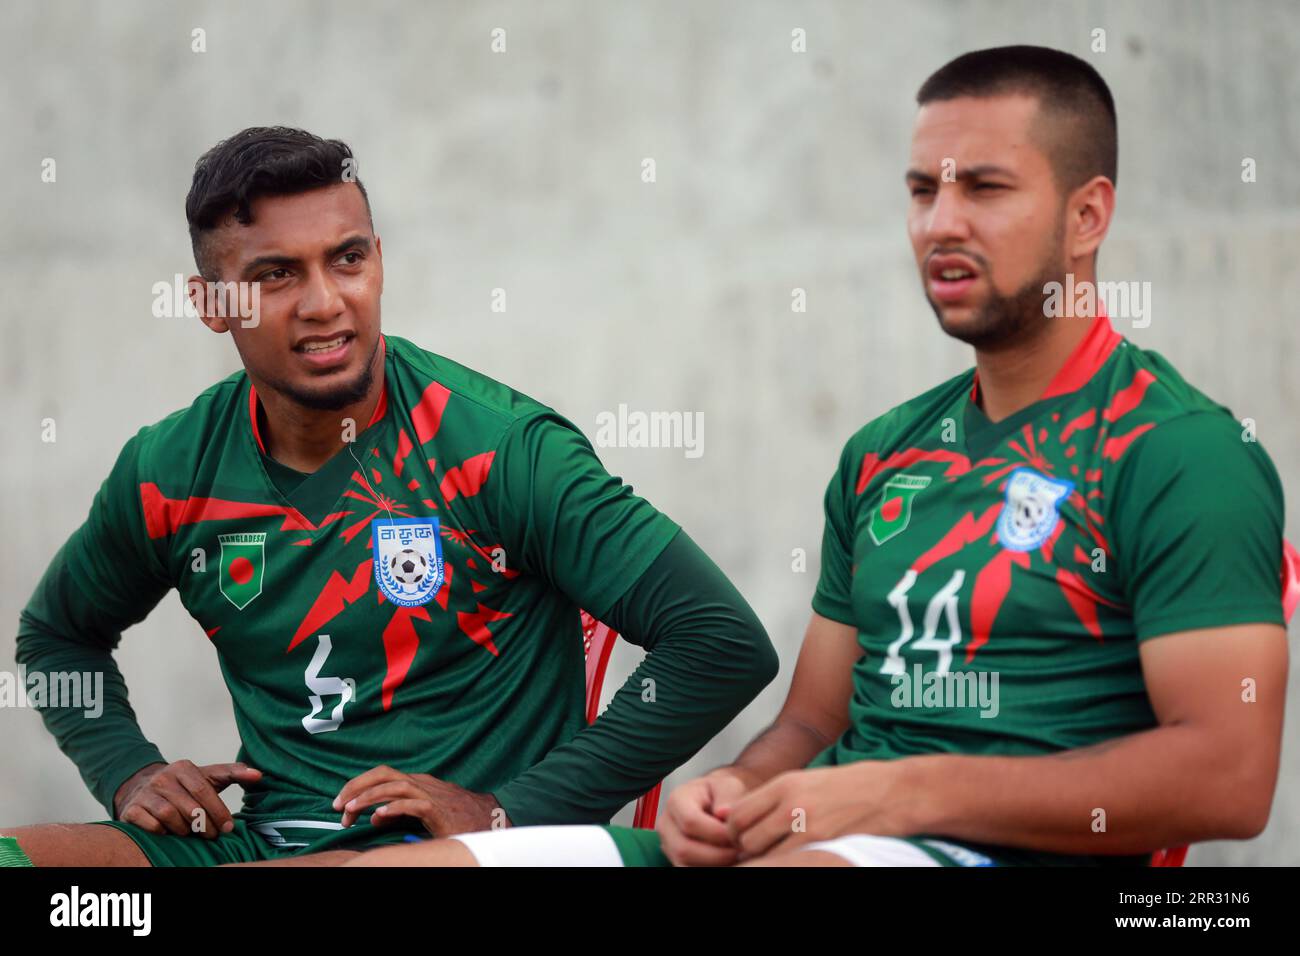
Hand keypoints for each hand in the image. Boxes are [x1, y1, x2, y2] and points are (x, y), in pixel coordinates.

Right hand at [113, 760, 262, 838]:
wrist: (142, 787)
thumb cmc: (183, 785)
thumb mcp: (207, 775)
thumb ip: (233, 773)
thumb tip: (260, 775)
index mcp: (183, 768)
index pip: (205, 791)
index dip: (219, 811)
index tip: (229, 827)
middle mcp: (162, 778)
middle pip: (190, 807)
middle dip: (206, 825)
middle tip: (214, 835)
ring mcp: (145, 794)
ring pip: (170, 816)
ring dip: (186, 830)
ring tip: (193, 834)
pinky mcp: (131, 809)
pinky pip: (151, 825)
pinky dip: (163, 832)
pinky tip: (171, 833)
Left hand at [333, 765, 506, 835]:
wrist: (487, 819)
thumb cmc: (454, 816)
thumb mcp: (420, 812)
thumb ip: (397, 810)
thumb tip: (374, 816)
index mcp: (415, 782)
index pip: (381, 775)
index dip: (357, 786)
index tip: (340, 804)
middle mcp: (421, 783)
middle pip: (384, 774)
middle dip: (356, 787)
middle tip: (336, 805)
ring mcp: (430, 794)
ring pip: (395, 786)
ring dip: (369, 797)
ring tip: (350, 811)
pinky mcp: (438, 810)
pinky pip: (413, 804)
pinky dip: (394, 808)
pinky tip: (379, 816)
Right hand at [658, 767, 755, 866]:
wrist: (715, 801)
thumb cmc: (722, 793)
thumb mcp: (728, 786)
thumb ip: (728, 796)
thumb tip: (724, 814)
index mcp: (676, 800)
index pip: (690, 822)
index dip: (717, 833)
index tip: (738, 835)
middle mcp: (666, 824)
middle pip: (684, 849)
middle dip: (717, 854)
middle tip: (740, 851)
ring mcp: (668, 844)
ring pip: (685, 865)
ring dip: (714, 865)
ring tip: (734, 855)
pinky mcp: (675, 860)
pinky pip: (688, 871)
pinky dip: (710, 869)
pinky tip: (727, 862)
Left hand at [724, 761, 914, 860]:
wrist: (892, 792)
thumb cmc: (852, 787)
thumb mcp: (808, 780)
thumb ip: (774, 796)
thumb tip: (737, 813)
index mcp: (784, 783)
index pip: (738, 813)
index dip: (734, 831)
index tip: (741, 838)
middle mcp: (790, 803)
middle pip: (745, 836)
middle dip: (745, 849)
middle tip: (756, 852)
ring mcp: (806, 825)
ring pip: (763, 854)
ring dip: (764, 858)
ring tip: (775, 856)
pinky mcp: (822, 842)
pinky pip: (787, 861)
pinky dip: (784, 863)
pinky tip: (793, 859)